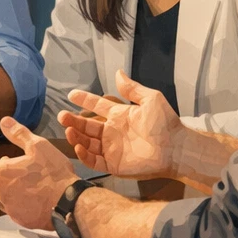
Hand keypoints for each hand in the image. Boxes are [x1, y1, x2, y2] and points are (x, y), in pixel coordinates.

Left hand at [0, 116, 77, 229]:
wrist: (69, 202)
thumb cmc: (53, 172)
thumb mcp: (38, 146)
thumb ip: (19, 134)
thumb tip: (4, 121)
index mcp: (1, 173)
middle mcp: (2, 192)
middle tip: (7, 172)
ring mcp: (11, 208)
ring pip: (2, 200)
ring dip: (6, 193)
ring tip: (22, 185)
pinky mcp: (22, 220)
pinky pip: (15, 211)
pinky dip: (19, 205)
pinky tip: (32, 199)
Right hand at [57, 70, 181, 178]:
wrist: (176, 148)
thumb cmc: (165, 123)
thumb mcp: (150, 99)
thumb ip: (132, 88)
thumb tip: (117, 72)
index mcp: (119, 115)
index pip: (97, 105)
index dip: (84, 100)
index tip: (71, 94)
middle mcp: (112, 132)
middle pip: (87, 126)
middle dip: (73, 121)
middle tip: (61, 116)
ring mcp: (112, 149)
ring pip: (87, 142)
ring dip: (76, 136)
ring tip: (68, 130)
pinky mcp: (113, 165)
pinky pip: (94, 160)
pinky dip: (84, 155)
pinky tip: (78, 146)